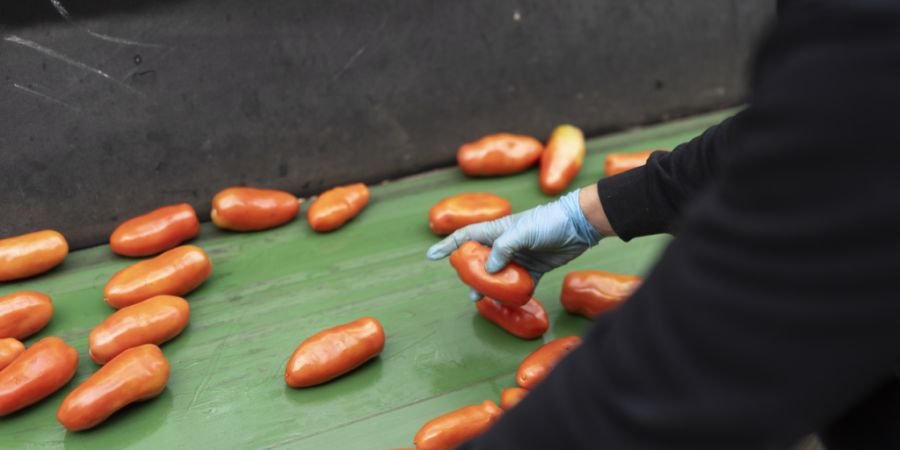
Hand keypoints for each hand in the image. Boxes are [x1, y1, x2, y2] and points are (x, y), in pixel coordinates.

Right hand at [426, 189, 603, 300]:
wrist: (580, 225)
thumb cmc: (550, 221)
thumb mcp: (524, 231)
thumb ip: (504, 248)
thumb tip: (489, 269)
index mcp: (497, 230)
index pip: (466, 237)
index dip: (448, 246)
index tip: (431, 257)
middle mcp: (504, 243)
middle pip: (479, 259)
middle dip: (469, 273)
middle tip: (466, 286)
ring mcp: (518, 257)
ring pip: (496, 275)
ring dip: (488, 287)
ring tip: (479, 299)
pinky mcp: (534, 269)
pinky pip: (517, 285)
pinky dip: (511, 294)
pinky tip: (505, 303)